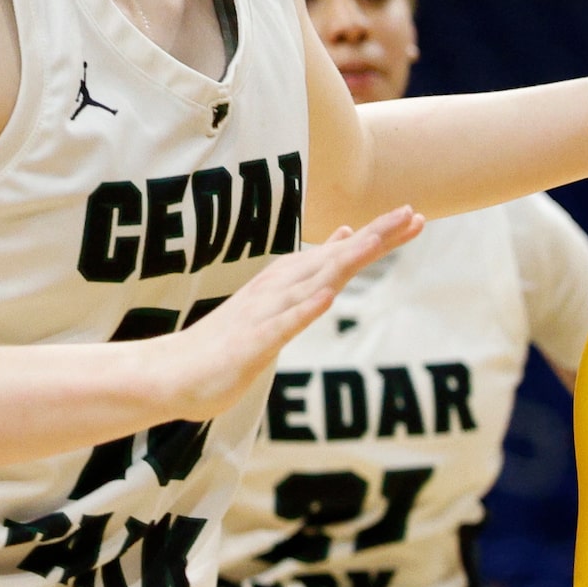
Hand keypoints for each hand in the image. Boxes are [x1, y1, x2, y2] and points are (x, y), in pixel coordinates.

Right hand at [152, 206, 422, 418]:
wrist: (173, 372)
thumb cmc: (229, 340)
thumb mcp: (278, 304)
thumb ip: (310, 272)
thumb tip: (345, 237)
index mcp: (287, 282)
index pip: (341, 254)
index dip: (378, 235)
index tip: (414, 215)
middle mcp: (278, 290)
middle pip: (335, 259)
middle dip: (373, 237)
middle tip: (412, 213)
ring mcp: (265, 314)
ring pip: (311, 283)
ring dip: (343, 262)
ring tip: (375, 241)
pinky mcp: (252, 343)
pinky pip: (282, 325)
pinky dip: (304, 310)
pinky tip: (326, 296)